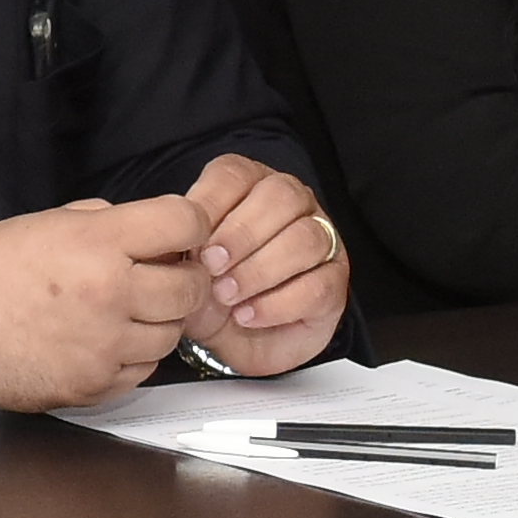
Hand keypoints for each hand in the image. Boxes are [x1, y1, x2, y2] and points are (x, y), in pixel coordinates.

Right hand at [0, 195, 217, 406]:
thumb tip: (157, 235)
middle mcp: (109, 293)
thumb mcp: (51, 222)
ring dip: (159, 321)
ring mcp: (104, 345)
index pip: (185, 223)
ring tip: (126, 311)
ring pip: (172, 335)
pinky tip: (105, 340)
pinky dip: (134, 356)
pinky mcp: (94, 384)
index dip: (192, 226)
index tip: (183, 234)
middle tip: (162, 277)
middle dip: (184, 279)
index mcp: (98, 242)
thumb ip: (109, 223)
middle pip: (192, 287)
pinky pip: (143, 370)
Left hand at [175, 157, 354, 377]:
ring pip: (305, 237)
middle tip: (211, 268)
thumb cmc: (210, 296)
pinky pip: (318, 284)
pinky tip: (248, 315)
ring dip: (259, 269)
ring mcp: (321, 239)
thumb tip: (183, 247)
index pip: (237, 173)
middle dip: (241, 234)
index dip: (212, 204)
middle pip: (280, 196)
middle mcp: (293, 204)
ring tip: (227, 296)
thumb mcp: (186, 271)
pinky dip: (278, 303)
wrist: (236, 344)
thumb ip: (183, 252)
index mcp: (250, 186)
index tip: (191, 242)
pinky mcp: (334, 282)